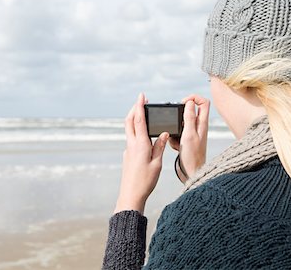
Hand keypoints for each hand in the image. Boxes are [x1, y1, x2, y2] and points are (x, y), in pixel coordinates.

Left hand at [114, 92, 169, 214]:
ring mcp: (128, 150)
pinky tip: (143, 134)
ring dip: (134, 119)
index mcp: (140, 145)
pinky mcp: (127, 155)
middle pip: (129, 121)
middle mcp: (132, 145)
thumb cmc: (145, 181)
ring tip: (143, 113)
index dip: (140, 106)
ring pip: (129, 129)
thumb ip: (159, 146)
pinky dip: (136, 130)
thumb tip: (162, 133)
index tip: (142, 96)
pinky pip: (131, 138)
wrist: (130, 195)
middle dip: (135, 109)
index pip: (139, 120)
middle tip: (141, 101)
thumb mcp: (157, 163)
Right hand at [169, 94, 209, 183]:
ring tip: (175, 137)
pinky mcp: (188, 141)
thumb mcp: (189, 134)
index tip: (183, 103)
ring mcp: (194, 134)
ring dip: (175, 128)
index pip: (204, 102)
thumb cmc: (192, 157)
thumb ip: (189, 118)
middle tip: (175, 120)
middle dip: (180, 114)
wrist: (192, 174)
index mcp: (202, 123)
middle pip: (191, 111)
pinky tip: (175, 146)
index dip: (193, 98)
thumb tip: (189, 102)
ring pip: (182, 123)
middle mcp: (200, 127)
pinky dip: (174, 137)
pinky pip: (179, 134)